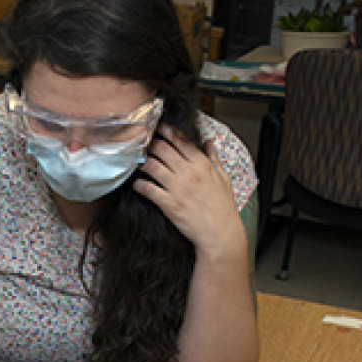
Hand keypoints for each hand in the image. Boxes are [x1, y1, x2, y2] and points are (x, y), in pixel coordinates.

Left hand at [133, 124, 245, 260]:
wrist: (219, 232)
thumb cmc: (222, 207)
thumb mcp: (224, 177)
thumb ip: (214, 158)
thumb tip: (209, 142)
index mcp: (202, 164)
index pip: (181, 140)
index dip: (167, 131)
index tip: (158, 128)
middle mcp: (189, 172)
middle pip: (162, 149)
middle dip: (150, 145)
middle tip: (144, 147)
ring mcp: (178, 188)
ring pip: (152, 166)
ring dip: (142, 163)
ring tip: (138, 164)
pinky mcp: (169, 204)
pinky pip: (148, 189)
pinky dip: (139, 185)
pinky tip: (137, 185)